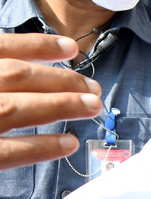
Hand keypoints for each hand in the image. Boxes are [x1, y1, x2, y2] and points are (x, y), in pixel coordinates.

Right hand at [0, 33, 103, 171]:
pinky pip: (8, 152)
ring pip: (15, 108)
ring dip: (60, 105)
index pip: (1, 48)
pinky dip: (40, 146)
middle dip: (59, 80)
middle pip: (15, 75)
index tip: (70, 48)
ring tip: (93, 106)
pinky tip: (70, 143)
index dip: (37, 45)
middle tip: (94, 87)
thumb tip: (28, 75)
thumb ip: (1, 77)